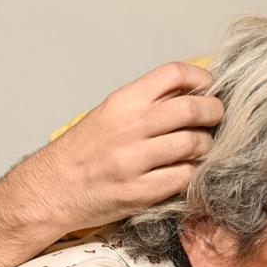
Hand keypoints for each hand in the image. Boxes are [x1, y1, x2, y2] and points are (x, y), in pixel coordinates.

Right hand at [22, 62, 222, 232]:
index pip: (174, 74)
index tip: (209, 87)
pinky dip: (193, 172)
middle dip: (214, 112)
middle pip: (192, 109)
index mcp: (123, 101)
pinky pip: (184, 177)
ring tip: (200, 147)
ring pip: (194, 144)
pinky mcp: (140, 192)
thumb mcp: (110, 113)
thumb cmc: (85, 150)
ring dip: (206, 145)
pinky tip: (185, 169)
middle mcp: (128, 127)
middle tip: (216, 118)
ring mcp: (134, 161)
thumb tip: (196, 92)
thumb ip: (149, 102)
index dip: (201, 78)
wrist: (50, 189)